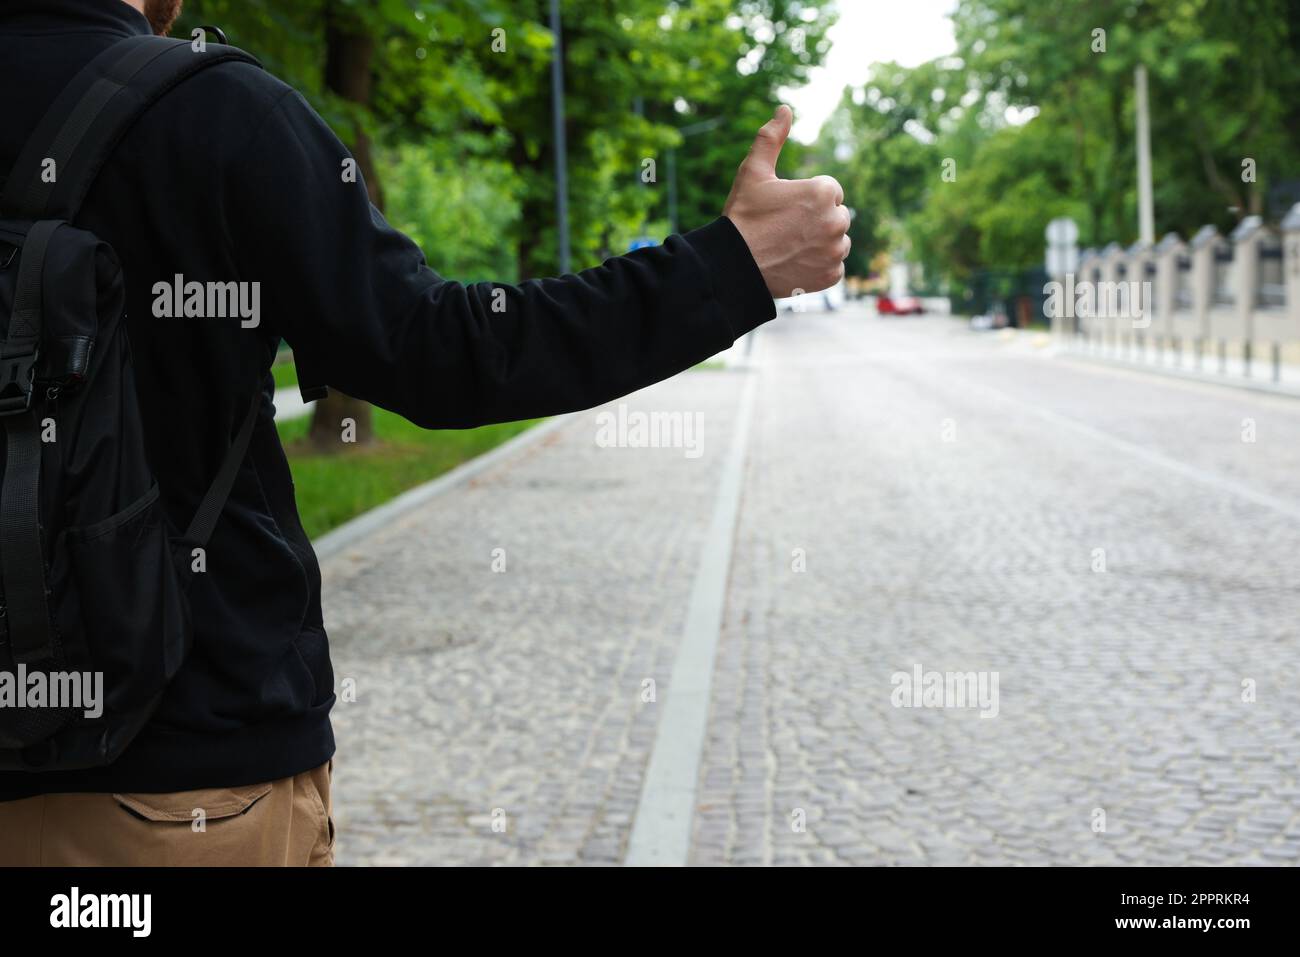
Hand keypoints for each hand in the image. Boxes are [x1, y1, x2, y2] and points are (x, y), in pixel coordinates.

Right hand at [722, 105, 850, 298]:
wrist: (734, 264)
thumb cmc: (743, 216)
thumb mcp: (753, 172)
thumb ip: (771, 138)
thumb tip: (785, 109)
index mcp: (823, 192)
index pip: (830, 192)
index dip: (806, 199)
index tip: (785, 210)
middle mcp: (836, 221)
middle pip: (836, 216)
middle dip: (816, 220)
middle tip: (785, 229)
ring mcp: (835, 251)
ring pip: (837, 241)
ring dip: (820, 243)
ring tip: (790, 246)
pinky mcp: (831, 275)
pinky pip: (834, 266)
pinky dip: (819, 265)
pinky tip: (796, 262)